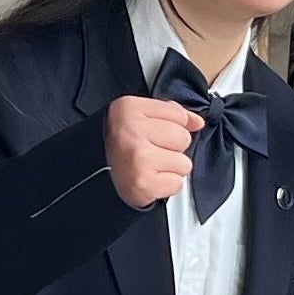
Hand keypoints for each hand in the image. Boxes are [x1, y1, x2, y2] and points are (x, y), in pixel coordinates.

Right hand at [102, 95, 202, 211]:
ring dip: (170, 168)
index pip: (179, 114)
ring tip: (150, 166)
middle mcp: (132, 131)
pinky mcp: (143, 183)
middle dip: (172, 148)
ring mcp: (138, 158)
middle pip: (183, 138)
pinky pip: (177, 183)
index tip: (154, 132)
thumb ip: (171, 113)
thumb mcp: (139, 117)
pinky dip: (166, 185)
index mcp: (129, 109)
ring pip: (184, 163)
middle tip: (151, 151)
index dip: (172, 126)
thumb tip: (197, 121)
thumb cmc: (120, 146)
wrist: (96, 174)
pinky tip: (150, 179)